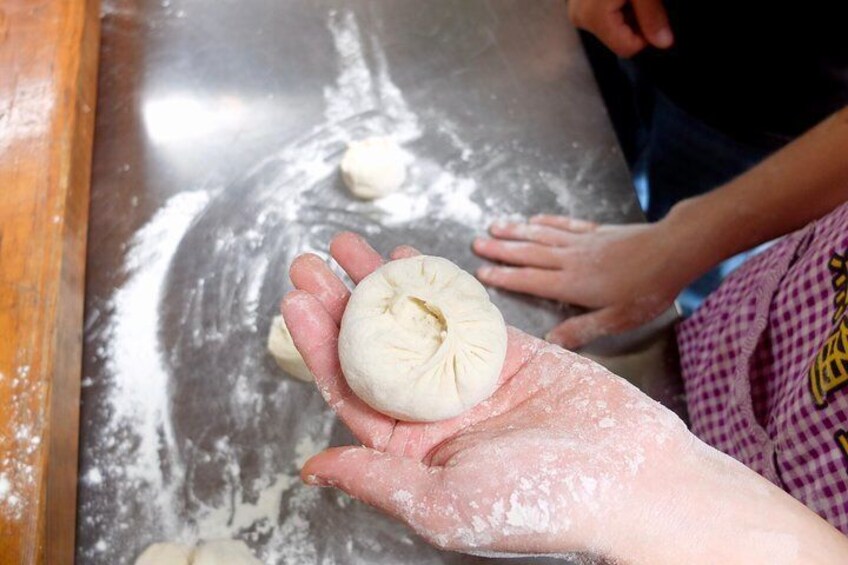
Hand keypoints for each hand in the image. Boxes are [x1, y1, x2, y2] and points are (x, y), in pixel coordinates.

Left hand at [282, 232, 755, 562]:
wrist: (635, 482)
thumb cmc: (545, 506)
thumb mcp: (446, 506)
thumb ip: (378, 479)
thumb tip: (313, 466)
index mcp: (414, 453)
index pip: (350, 391)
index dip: (318, 345)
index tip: (297, 300)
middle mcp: (436, 415)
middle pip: (373, 351)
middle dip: (340, 305)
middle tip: (310, 261)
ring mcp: (471, 380)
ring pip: (413, 323)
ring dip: (380, 286)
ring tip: (348, 247)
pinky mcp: (509, 354)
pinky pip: (462, 313)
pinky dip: (435, 284)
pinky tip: (407, 258)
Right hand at [473, 216, 688, 348]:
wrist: (673, 250)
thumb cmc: (647, 290)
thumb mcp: (617, 319)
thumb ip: (582, 328)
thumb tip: (550, 342)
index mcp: (572, 284)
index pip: (530, 280)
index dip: (505, 277)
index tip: (481, 272)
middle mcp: (571, 259)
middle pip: (529, 253)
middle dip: (501, 249)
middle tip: (476, 243)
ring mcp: (583, 242)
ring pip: (542, 235)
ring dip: (516, 231)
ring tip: (494, 225)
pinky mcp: (597, 231)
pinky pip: (565, 224)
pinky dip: (546, 221)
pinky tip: (534, 219)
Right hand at [568, 0, 672, 57]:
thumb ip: (652, 17)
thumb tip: (664, 44)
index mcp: (592, 18)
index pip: (627, 48)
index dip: (646, 33)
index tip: (652, 9)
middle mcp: (580, 18)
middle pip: (618, 39)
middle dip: (635, 22)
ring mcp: (577, 9)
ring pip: (612, 27)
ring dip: (627, 12)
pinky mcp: (580, 1)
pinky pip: (604, 14)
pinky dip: (617, 5)